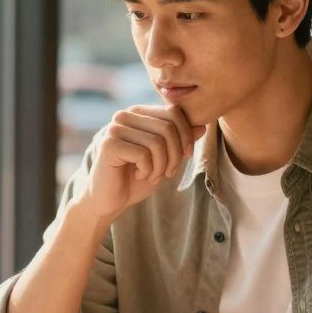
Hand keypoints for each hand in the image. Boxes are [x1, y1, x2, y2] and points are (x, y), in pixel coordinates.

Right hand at [79, 104, 205, 221]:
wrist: (109, 200)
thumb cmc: (136, 178)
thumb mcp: (165, 159)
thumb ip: (181, 141)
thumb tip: (202, 126)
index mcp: (139, 113)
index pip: (174, 112)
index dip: (186, 136)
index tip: (184, 158)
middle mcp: (125, 115)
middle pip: (168, 127)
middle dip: (175, 155)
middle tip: (168, 173)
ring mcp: (115, 128)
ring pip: (157, 142)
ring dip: (162, 166)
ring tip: (153, 176)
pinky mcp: (109, 145)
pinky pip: (143, 154)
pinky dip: (148, 171)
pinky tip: (139, 176)